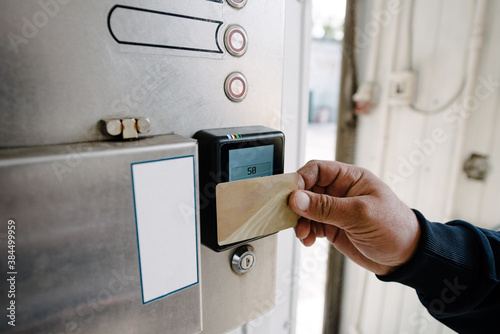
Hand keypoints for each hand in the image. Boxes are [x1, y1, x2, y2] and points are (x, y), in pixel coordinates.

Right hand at [289, 160, 420, 275]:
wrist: (405, 258)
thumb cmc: (395, 228)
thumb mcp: (360, 214)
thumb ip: (327, 207)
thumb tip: (297, 198)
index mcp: (351, 178)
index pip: (318, 170)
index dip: (302, 179)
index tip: (291, 195)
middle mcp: (341, 191)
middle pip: (307, 189)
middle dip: (298, 203)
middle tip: (292, 216)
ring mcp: (335, 210)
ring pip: (306, 209)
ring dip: (300, 220)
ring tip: (303, 233)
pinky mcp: (332, 227)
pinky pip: (311, 225)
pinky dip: (305, 232)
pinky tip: (308, 239)